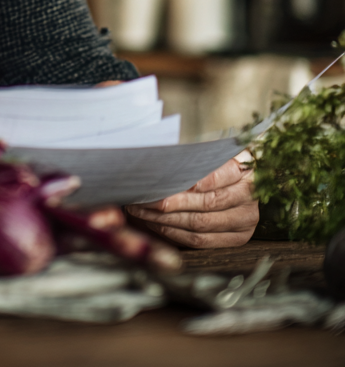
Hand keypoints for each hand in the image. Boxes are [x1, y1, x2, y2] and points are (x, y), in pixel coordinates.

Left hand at [124, 157, 258, 248]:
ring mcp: (246, 220)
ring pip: (201, 224)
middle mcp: (250, 197)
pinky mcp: (238, 238)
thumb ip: (194, 155)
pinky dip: (175, 233)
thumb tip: (162, 161)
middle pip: (207, 203)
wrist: (241, 180)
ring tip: (141, 211)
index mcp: (246, 170)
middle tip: (142, 198)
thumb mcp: (212, 150)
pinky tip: (155, 224)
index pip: (219, 175)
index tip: (166, 180)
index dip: (194, 181)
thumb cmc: (216, 159)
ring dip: (166, 220)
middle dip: (170, 202)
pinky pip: (202, 241)